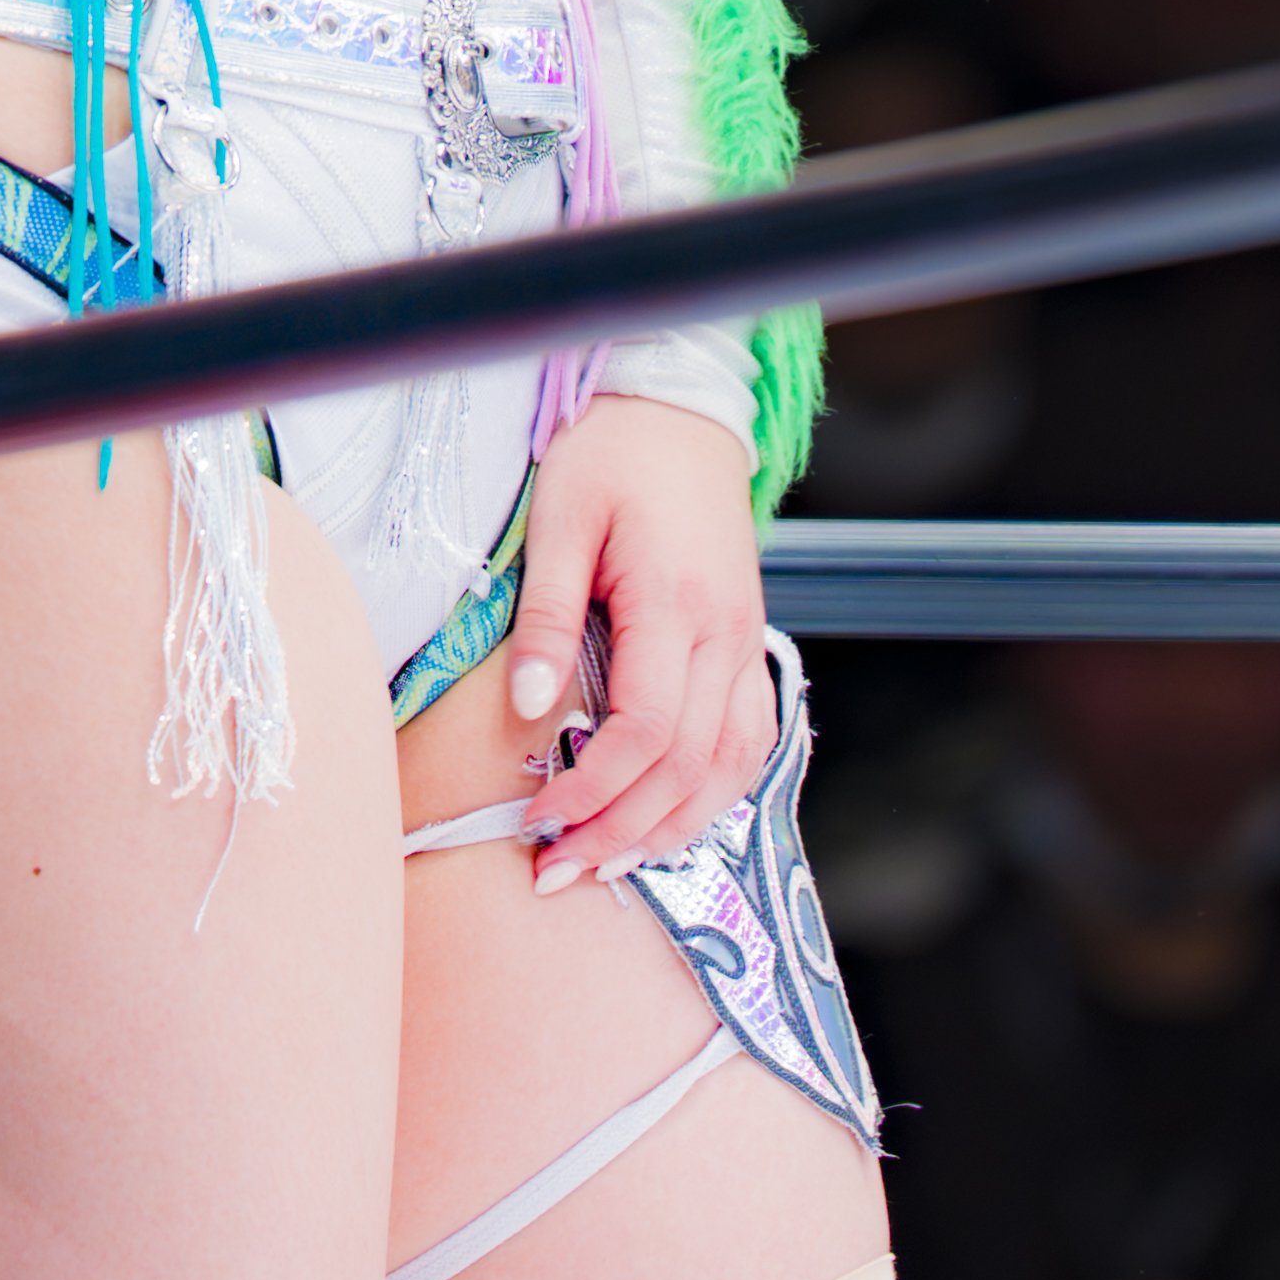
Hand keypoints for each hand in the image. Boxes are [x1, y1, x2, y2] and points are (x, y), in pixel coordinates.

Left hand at [503, 394, 772, 889]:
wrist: (679, 410)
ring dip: (671, 828)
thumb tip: (529, 712)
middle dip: (622, 831)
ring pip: (730, 768)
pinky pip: (749, 742)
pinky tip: (669, 818)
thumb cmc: (612, 454)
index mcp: (675, 601)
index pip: (645, 731)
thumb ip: (546, 618)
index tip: (540, 818)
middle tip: (557, 869)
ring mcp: (746, 642)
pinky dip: (712, 793)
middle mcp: (726, 634)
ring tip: (608, 864)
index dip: (594, 788)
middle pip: (687, 768)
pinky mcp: (748, 643)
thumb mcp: (560, 520)